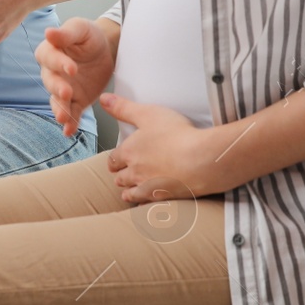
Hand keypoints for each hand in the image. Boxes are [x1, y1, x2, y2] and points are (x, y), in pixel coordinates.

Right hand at [35, 17, 114, 136]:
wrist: (105, 50)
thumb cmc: (89, 36)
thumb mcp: (81, 28)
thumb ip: (66, 33)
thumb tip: (49, 32)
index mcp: (50, 52)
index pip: (50, 58)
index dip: (59, 63)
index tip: (72, 68)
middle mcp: (52, 73)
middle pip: (51, 82)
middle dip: (58, 89)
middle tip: (67, 92)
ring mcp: (63, 89)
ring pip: (58, 101)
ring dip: (60, 109)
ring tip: (63, 118)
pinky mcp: (75, 101)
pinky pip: (71, 113)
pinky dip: (70, 123)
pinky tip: (69, 131)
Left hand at [99, 94, 220, 199]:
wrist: (201, 160)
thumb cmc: (177, 135)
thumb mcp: (148, 113)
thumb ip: (124, 107)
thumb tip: (104, 99)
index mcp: (129, 152)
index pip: (113, 159)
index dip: (115, 160)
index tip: (116, 161)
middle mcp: (135, 172)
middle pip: (120, 178)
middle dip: (121, 176)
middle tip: (123, 175)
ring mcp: (148, 187)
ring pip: (130, 193)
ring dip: (129, 191)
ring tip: (130, 191)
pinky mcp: (163, 199)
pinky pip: (147, 205)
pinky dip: (144, 204)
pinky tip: (147, 203)